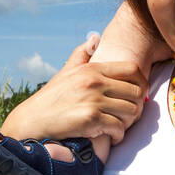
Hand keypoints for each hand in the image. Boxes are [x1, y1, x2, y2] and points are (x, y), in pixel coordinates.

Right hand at [1, 36, 147, 144]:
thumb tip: (95, 38)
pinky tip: (111, 136)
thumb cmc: (51, 98)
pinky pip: (118, 128)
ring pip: (131, 111)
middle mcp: (94, 82)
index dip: (142, 82)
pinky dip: (118, 135)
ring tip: (121, 126)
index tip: (139, 95)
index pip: (132, 69)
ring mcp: (93, 100)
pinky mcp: (90, 119)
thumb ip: (82, 54)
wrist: (32, 121)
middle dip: (138, 106)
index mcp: (92, 68)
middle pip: (136, 92)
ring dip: (129, 122)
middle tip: (131, 115)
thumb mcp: (66, 71)